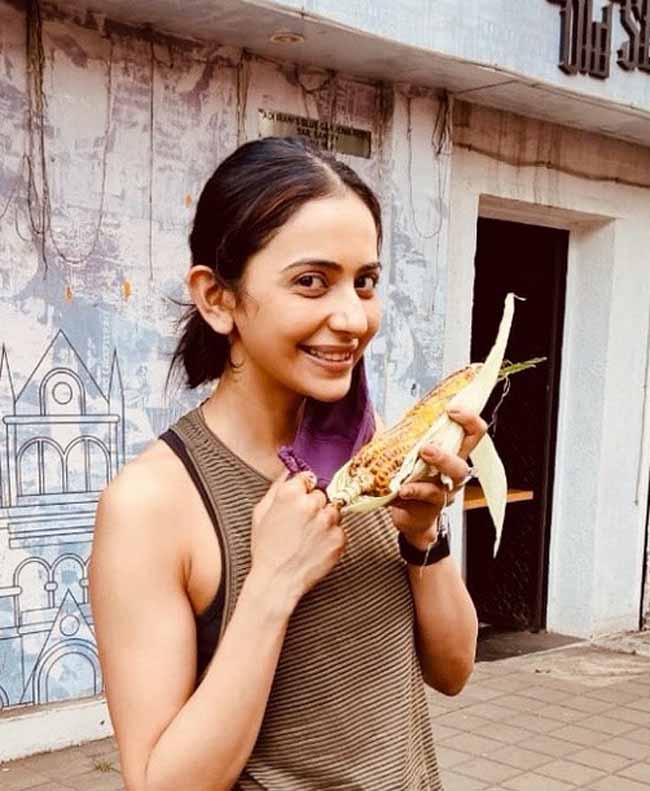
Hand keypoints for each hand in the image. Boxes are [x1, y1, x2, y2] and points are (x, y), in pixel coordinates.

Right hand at [250, 470, 344, 602]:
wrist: (277, 581)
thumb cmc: (266, 549)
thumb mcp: (261, 513)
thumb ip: (276, 487)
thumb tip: (289, 471)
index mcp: (290, 494)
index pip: (307, 477)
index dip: (302, 490)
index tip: (298, 501)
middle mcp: (312, 504)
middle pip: (321, 494)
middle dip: (314, 505)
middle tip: (301, 523)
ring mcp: (328, 521)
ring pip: (333, 510)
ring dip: (324, 519)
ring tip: (308, 536)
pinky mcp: (339, 538)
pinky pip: (340, 529)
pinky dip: (331, 536)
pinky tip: (315, 546)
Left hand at [389, 407, 487, 550]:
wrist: (410, 515)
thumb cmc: (412, 479)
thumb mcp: (411, 454)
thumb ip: (405, 435)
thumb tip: (381, 415)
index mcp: (452, 454)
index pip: (473, 433)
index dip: (469, 419)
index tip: (453, 409)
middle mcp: (453, 473)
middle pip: (463, 461)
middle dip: (447, 452)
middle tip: (426, 447)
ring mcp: (445, 491)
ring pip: (452, 479)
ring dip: (437, 467)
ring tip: (419, 459)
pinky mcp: (432, 507)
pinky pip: (428, 498)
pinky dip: (414, 491)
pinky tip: (402, 489)